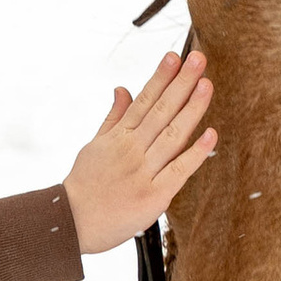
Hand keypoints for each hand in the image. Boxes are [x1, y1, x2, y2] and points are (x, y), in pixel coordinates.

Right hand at [62, 48, 215, 254]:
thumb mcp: (94, 146)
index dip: (161, 77)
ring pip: (173, 135)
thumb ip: (113, 118)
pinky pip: (179, 170)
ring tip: (207, 85)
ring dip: (192, 109)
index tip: (175, 57)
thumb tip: (123, 89)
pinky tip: (210, 134)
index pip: (144, 101)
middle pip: (162, 111)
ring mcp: (144, 172)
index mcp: (118, 137)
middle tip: (198, 59)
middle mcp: (132, 150)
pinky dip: (195, 152)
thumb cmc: (83, 186)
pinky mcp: (154, 196)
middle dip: (182, 82)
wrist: (69, 223)